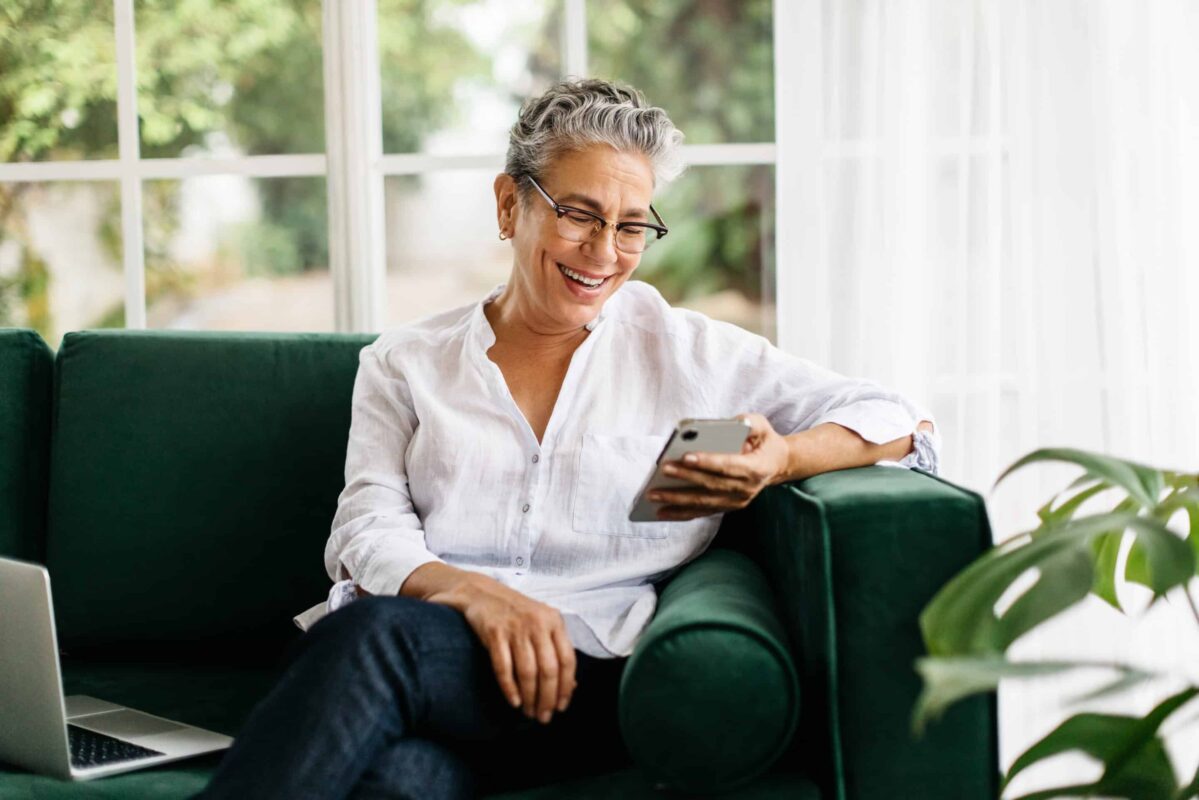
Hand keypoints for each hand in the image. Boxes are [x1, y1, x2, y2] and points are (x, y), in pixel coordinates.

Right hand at [428, 577, 576, 724]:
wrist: (481, 592)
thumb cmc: (516, 613)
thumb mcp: (542, 623)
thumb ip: (556, 648)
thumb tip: (571, 685)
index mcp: (554, 620)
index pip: (568, 659)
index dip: (566, 687)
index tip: (561, 706)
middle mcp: (538, 623)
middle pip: (548, 669)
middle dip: (547, 698)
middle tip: (543, 717)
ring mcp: (515, 627)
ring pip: (527, 671)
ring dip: (530, 697)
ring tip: (529, 712)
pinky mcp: (494, 633)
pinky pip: (503, 667)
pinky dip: (509, 688)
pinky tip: (514, 701)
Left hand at [649, 413, 789, 521]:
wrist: (776, 465)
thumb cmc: (764, 441)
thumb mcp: (762, 425)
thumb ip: (751, 422)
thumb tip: (737, 422)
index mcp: (756, 468)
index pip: (728, 466)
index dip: (707, 462)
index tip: (685, 457)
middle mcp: (746, 489)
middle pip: (711, 484)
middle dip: (685, 477)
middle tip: (662, 470)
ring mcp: (736, 501)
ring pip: (703, 503)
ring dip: (677, 500)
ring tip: (653, 494)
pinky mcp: (726, 507)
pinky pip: (701, 512)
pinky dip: (681, 513)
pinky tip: (661, 511)